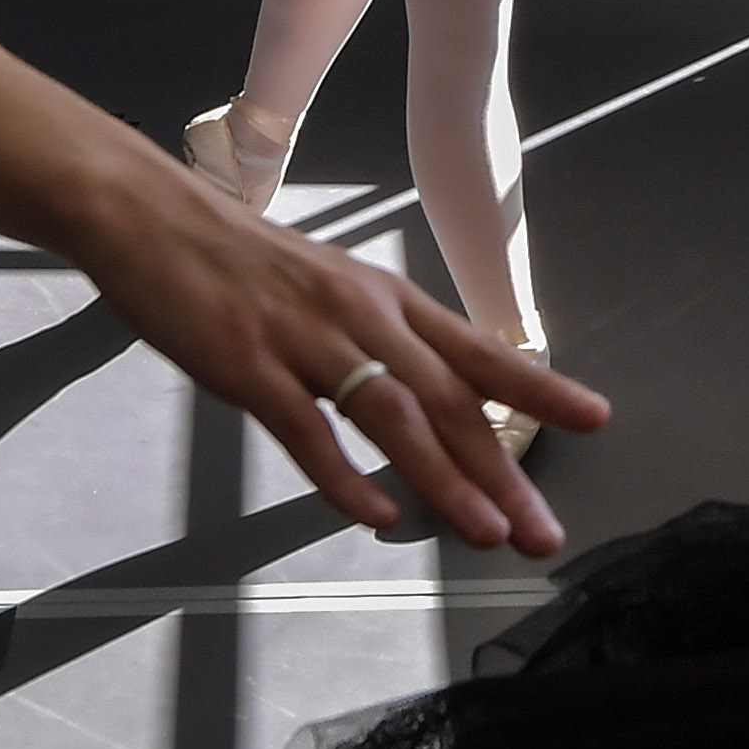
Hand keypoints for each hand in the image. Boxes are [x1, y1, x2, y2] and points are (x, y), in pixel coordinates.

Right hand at [63, 166, 605, 549]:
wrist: (151, 216)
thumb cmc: (240, 260)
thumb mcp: (329, 289)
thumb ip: (377, 342)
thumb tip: (427, 399)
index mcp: (386, 299)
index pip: (480, 350)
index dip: (540, 387)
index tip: (597, 419)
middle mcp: (361, 317)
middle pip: (450, 399)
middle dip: (504, 471)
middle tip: (544, 530)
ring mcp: (304, 339)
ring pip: (393, 418)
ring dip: (445, 481)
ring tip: (486, 532)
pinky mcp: (248, 363)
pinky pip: (307, 430)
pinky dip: (345, 478)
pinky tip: (378, 516)